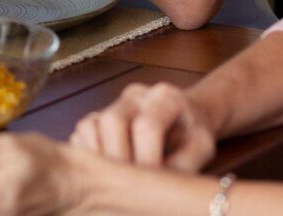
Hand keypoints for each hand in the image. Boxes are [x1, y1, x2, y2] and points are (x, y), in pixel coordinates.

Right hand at [69, 82, 216, 171]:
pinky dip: (88, 154)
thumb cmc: (194, 135)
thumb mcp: (202, 149)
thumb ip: (183, 164)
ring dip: (100, 157)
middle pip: (111, 121)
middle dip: (118, 158)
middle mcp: (135, 95)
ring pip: (90, 125)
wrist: (187, 117)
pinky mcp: (98, 115)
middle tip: (130, 184)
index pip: (147, 126)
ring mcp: (113, 103)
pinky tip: (106, 169)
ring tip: (117, 178)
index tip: (154, 183)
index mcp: (164, 97)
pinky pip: (80, 133)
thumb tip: (156, 187)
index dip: (147, 159)